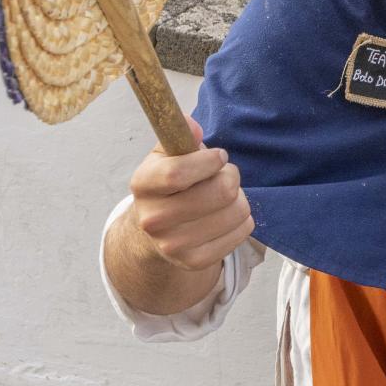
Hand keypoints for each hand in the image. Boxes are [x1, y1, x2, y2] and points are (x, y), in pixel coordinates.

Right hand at [126, 115, 254, 270]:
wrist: (157, 230)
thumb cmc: (170, 183)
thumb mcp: (167, 155)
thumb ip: (179, 134)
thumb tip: (191, 125)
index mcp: (142, 184)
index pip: (178, 173)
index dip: (210, 161)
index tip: (218, 156)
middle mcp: (152, 219)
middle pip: (219, 192)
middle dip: (231, 177)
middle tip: (224, 176)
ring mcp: (172, 245)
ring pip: (236, 210)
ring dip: (239, 198)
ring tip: (223, 197)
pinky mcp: (194, 261)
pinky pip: (242, 231)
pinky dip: (243, 220)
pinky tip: (226, 216)